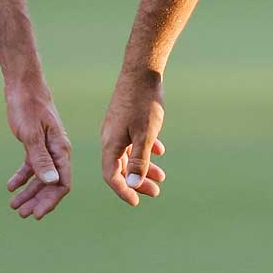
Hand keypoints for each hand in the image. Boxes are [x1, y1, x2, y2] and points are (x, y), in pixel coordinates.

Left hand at [2, 76, 72, 219]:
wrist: (23, 84)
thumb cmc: (28, 105)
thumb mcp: (31, 134)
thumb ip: (40, 159)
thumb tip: (51, 183)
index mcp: (61, 149)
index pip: (62, 183)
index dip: (50, 201)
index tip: (37, 214)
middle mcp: (57, 151)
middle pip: (51, 184)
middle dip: (37, 200)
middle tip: (22, 214)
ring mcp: (46, 148)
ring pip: (40, 177)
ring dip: (29, 192)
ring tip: (14, 205)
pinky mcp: (35, 143)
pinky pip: (31, 166)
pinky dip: (22, 177)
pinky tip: (11, 186)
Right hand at [99, 68, 169, 206]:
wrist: (142, 71)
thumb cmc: (144, 103)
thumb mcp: (145, 135)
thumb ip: (139, 160)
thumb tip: (132, 184)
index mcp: (111, 143)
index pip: (111, 175)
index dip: (123, 191)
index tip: (137, 202)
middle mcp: (110, 137)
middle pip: (120, 167)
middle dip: (137, 182)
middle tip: (156, 192)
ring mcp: (117, 127)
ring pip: (128, 154)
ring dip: (143, 167)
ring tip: (161, 177)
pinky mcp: (125, 119)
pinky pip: (133, 141)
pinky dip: (145, 150)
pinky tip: (159, 152)